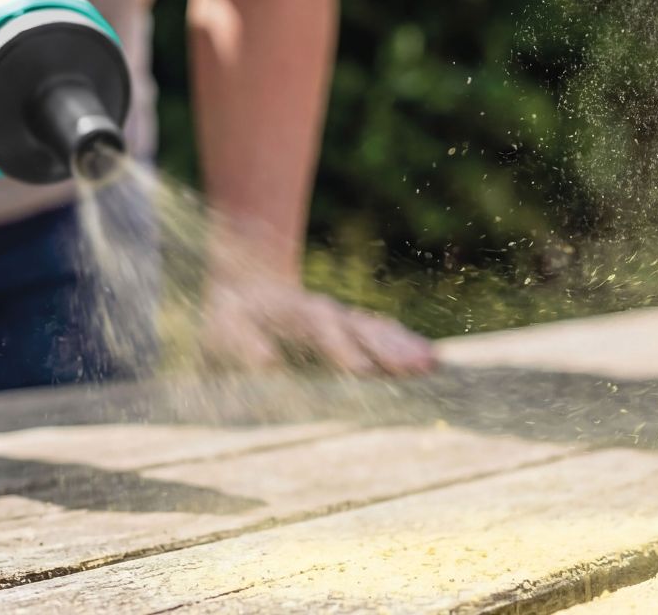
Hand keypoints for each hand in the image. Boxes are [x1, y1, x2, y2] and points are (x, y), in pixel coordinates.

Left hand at [200, 276, 436, 376]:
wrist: (246, 287)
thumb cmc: (231, 317)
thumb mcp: (224, 326)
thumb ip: (243, 343)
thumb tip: (265, 361)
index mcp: (294, 313)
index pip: (322, 328)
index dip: (340, 348)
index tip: (359, 372)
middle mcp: (326, 313)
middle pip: (362, 329)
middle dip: (388, 349)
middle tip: (417, 368)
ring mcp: (343, 320)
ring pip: (378, 331)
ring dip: (404, 347)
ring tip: (433, 364)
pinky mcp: (352, 331)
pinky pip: (383, 335)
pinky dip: (406, 345)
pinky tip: (430, 359)